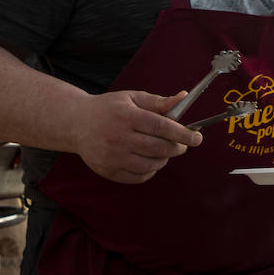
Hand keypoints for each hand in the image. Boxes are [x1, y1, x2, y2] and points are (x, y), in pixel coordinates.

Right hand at [72, 90, 201, 183]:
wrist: (76, 123)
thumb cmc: (109, 108)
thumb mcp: (132, 98)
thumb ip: (158, 101)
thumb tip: (184, 97)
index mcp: (126, 116)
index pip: (161, 127)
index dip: (182, 134)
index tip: (197, 138)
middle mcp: (118, 137)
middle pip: (158, 148)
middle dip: (177, 148)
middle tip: (181, 144)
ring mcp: (112, 157)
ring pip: (151, 165)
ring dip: (164, 159)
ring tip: (163, 150)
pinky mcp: (108, 171)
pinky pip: (139, 177)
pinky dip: (150, 170)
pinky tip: (148, 160)